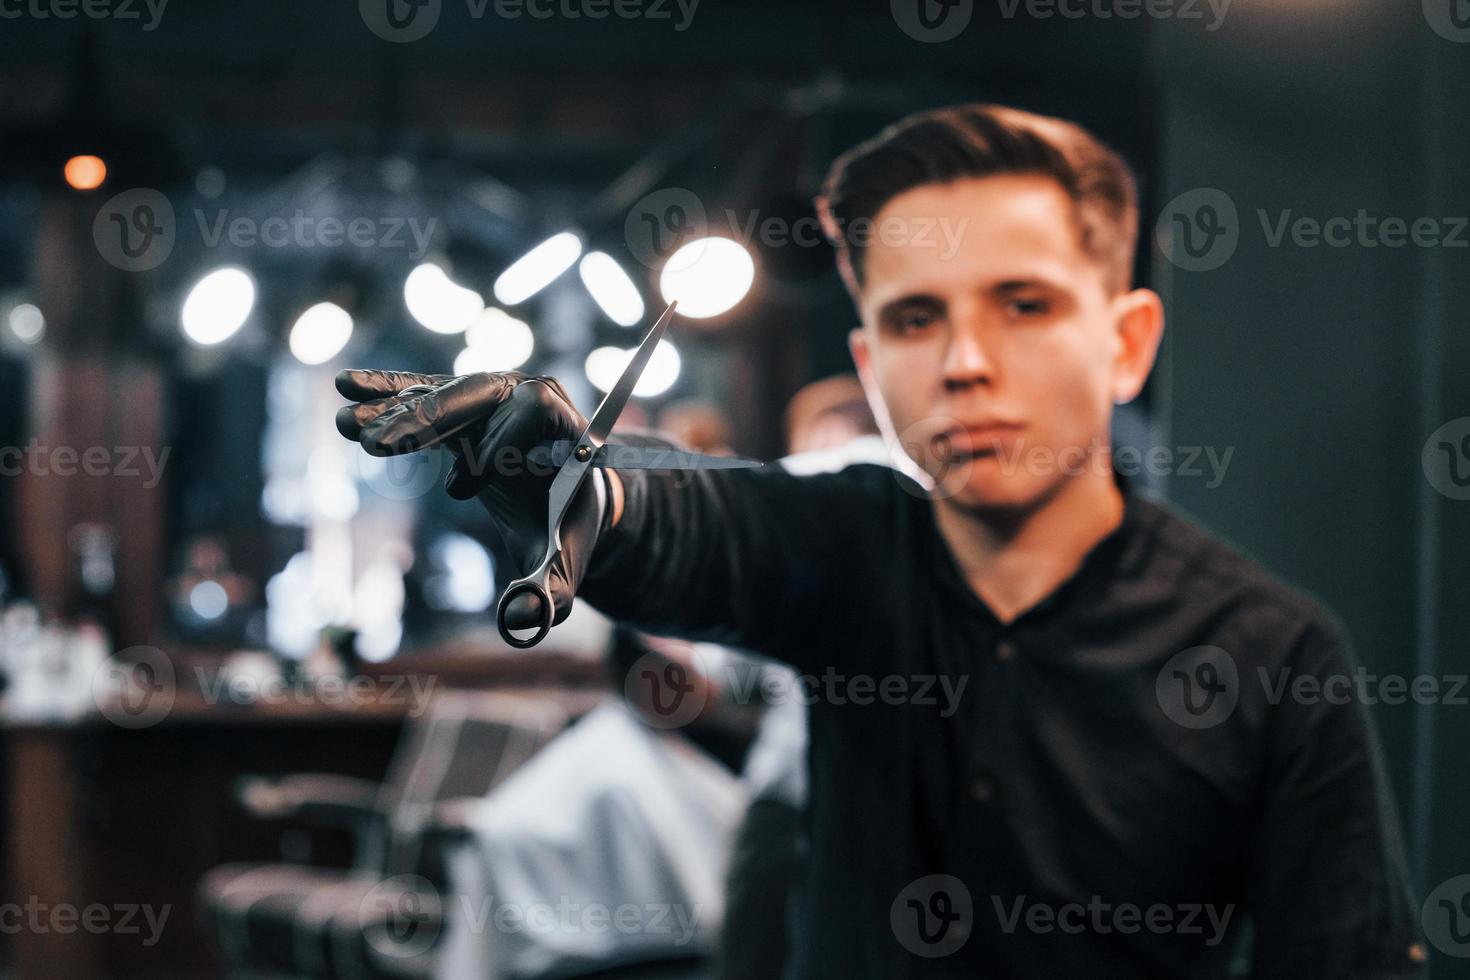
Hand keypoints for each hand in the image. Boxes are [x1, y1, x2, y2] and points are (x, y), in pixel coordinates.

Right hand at [334, 368, 606, 631]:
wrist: (567, 499)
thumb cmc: (567, 526)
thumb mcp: (566, 561)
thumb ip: (552, 591)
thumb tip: (520, 621)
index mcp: (564, 427)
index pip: (534, 410)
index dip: (499, 443)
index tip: (459, 490)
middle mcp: (530, 398)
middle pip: (478, 392)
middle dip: (427, 418)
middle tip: (375, 443)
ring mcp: (495, 397)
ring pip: (442, 394)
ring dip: (393, 410)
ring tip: (347, 424)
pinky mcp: (464, 405)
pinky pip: (424, 392)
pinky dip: (386, 392)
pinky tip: (345, 388)